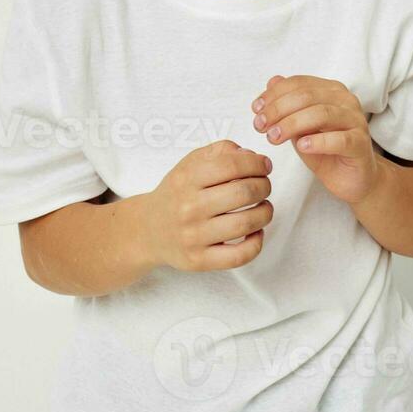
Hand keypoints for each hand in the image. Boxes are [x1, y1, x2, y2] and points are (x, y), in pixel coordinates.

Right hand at [138, 140, 273, 271]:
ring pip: (246, 223)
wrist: (147, 231)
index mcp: (187, 180)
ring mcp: (193, 237)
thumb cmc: (177, 194)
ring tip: (263, 207)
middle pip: (243, 193)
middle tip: (264, 186)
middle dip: (264, 186)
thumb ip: (221, 151)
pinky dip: (256, 243)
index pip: (232, 165)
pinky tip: (256, 232)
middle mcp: (189, 208)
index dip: (257, 163)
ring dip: (265, 212)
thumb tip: (251, 155)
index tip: (264, 166)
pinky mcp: (199, 260)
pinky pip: (238, 256)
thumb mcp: (190, 163)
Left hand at [252, 75, 382, 204]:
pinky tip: (302, 146)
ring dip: (292, 124)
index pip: (299, 84)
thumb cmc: (326, 151)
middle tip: (261, 126)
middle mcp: (346, 101)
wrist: (352, 179)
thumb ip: (288, 106)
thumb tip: (272, 81)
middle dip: (279, 110)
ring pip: (322, 114)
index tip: (256, 110)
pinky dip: (318, 141)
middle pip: (307, 96)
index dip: (274, 95)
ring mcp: (356, 121)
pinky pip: (339, 139)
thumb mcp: (300, 127)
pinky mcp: (361, 144)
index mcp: (331, 91)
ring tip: (274, 137)